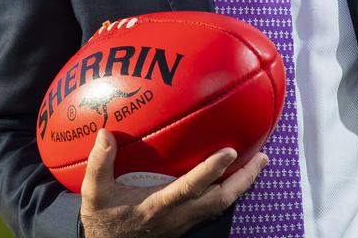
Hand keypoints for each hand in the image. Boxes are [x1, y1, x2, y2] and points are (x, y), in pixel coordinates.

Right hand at [79, 129, 266, 237]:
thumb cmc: (103, 220)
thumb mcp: (94, 194)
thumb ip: (99, 164)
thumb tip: (104, 133)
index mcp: (158, 206)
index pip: (190, 187)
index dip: (210, 170)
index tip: (229, 151)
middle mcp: (177, 216)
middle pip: (220, 200)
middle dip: (243, 179)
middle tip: (262, 157)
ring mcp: (185, 223)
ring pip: (221, 205)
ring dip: (242, 185)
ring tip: (258, 163)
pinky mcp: (186, 224)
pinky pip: (214, 208)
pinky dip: (229, 192)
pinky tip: (236, 177)